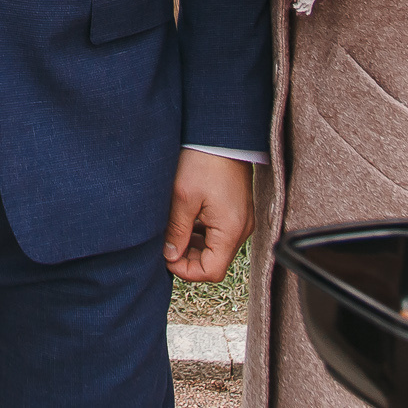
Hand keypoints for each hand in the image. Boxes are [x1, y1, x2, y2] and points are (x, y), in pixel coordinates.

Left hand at [165, 149, 253, 281]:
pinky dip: (202, 234)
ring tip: (173, 233)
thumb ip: (177, 231)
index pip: (212, 271)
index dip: (187, 270)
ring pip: (216, 248)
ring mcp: (241, 220)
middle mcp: (242, 229)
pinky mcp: (237, 211)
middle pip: (215, 261)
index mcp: (230, 230)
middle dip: (189, 259)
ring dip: (194, 246)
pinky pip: (220, 233)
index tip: (166, 258)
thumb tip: (170, 256)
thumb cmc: (203, 162)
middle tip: (166, 246)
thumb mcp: (183, 198)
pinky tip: (186, 222)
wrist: (221, 135)